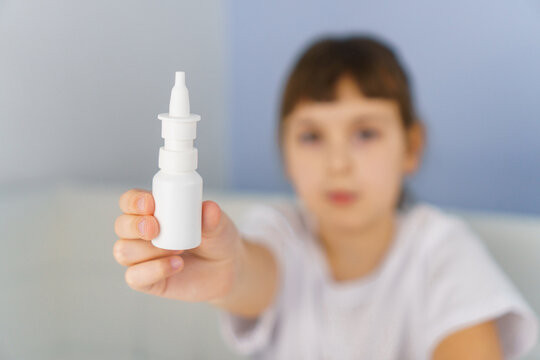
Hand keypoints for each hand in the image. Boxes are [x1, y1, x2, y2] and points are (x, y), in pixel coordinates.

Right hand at [113, 188, 244, 301]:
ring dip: (148, 250)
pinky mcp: (146, 280)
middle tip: (156, 228)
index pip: (130, 201)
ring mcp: (141, 258)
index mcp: (154, 211)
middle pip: (121, 225)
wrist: (227, 270)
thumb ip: (213, 217)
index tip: (150, 204)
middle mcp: (141, 233)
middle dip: (135, 225)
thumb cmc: (217, 240)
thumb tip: (209, 208)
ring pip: (123, 251)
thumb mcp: (219, 226)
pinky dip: (154, 270)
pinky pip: (134, 277)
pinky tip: (177, 265)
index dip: (133, 201)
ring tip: (179, 250)